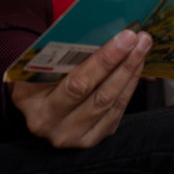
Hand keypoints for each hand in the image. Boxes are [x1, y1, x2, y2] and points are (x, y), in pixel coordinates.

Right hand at [10, 29, 151, 148]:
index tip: (125, 37)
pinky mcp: (89, 139)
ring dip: (130, 74)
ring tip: (142, 49)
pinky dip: (128, 89)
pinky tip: (135, 69)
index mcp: (31, 103)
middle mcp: (50, 125)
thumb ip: (63, 52)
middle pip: (98, 95)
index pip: (77, 82)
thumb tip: (108, 33)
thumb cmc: (35, 73)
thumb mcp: (37, 61)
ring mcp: (71, 137)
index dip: (105, 60)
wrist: (31, 102)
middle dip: (124, 64)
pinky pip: (115, 114)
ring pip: (110, 104)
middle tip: (140, 40)